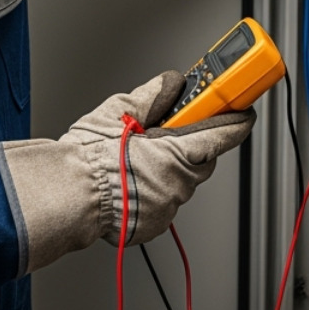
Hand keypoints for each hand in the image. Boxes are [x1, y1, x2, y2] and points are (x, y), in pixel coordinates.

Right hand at [0, 72, 253, 274]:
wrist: (65, 197)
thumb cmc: (87, 160)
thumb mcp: (118, 112)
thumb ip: (151, 96)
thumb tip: (170, 83)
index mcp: (175, 154)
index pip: (221, 136)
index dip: (234, 121)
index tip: (243, 112)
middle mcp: (177, 185)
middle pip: (200, 160)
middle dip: (190, 146)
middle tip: (167, 133)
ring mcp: (166, 209)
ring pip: (179, 183)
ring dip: (167, 169)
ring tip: (136, 158)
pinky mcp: (152, 226)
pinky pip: (162, 204)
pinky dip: (152, 191)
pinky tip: (129, 181)